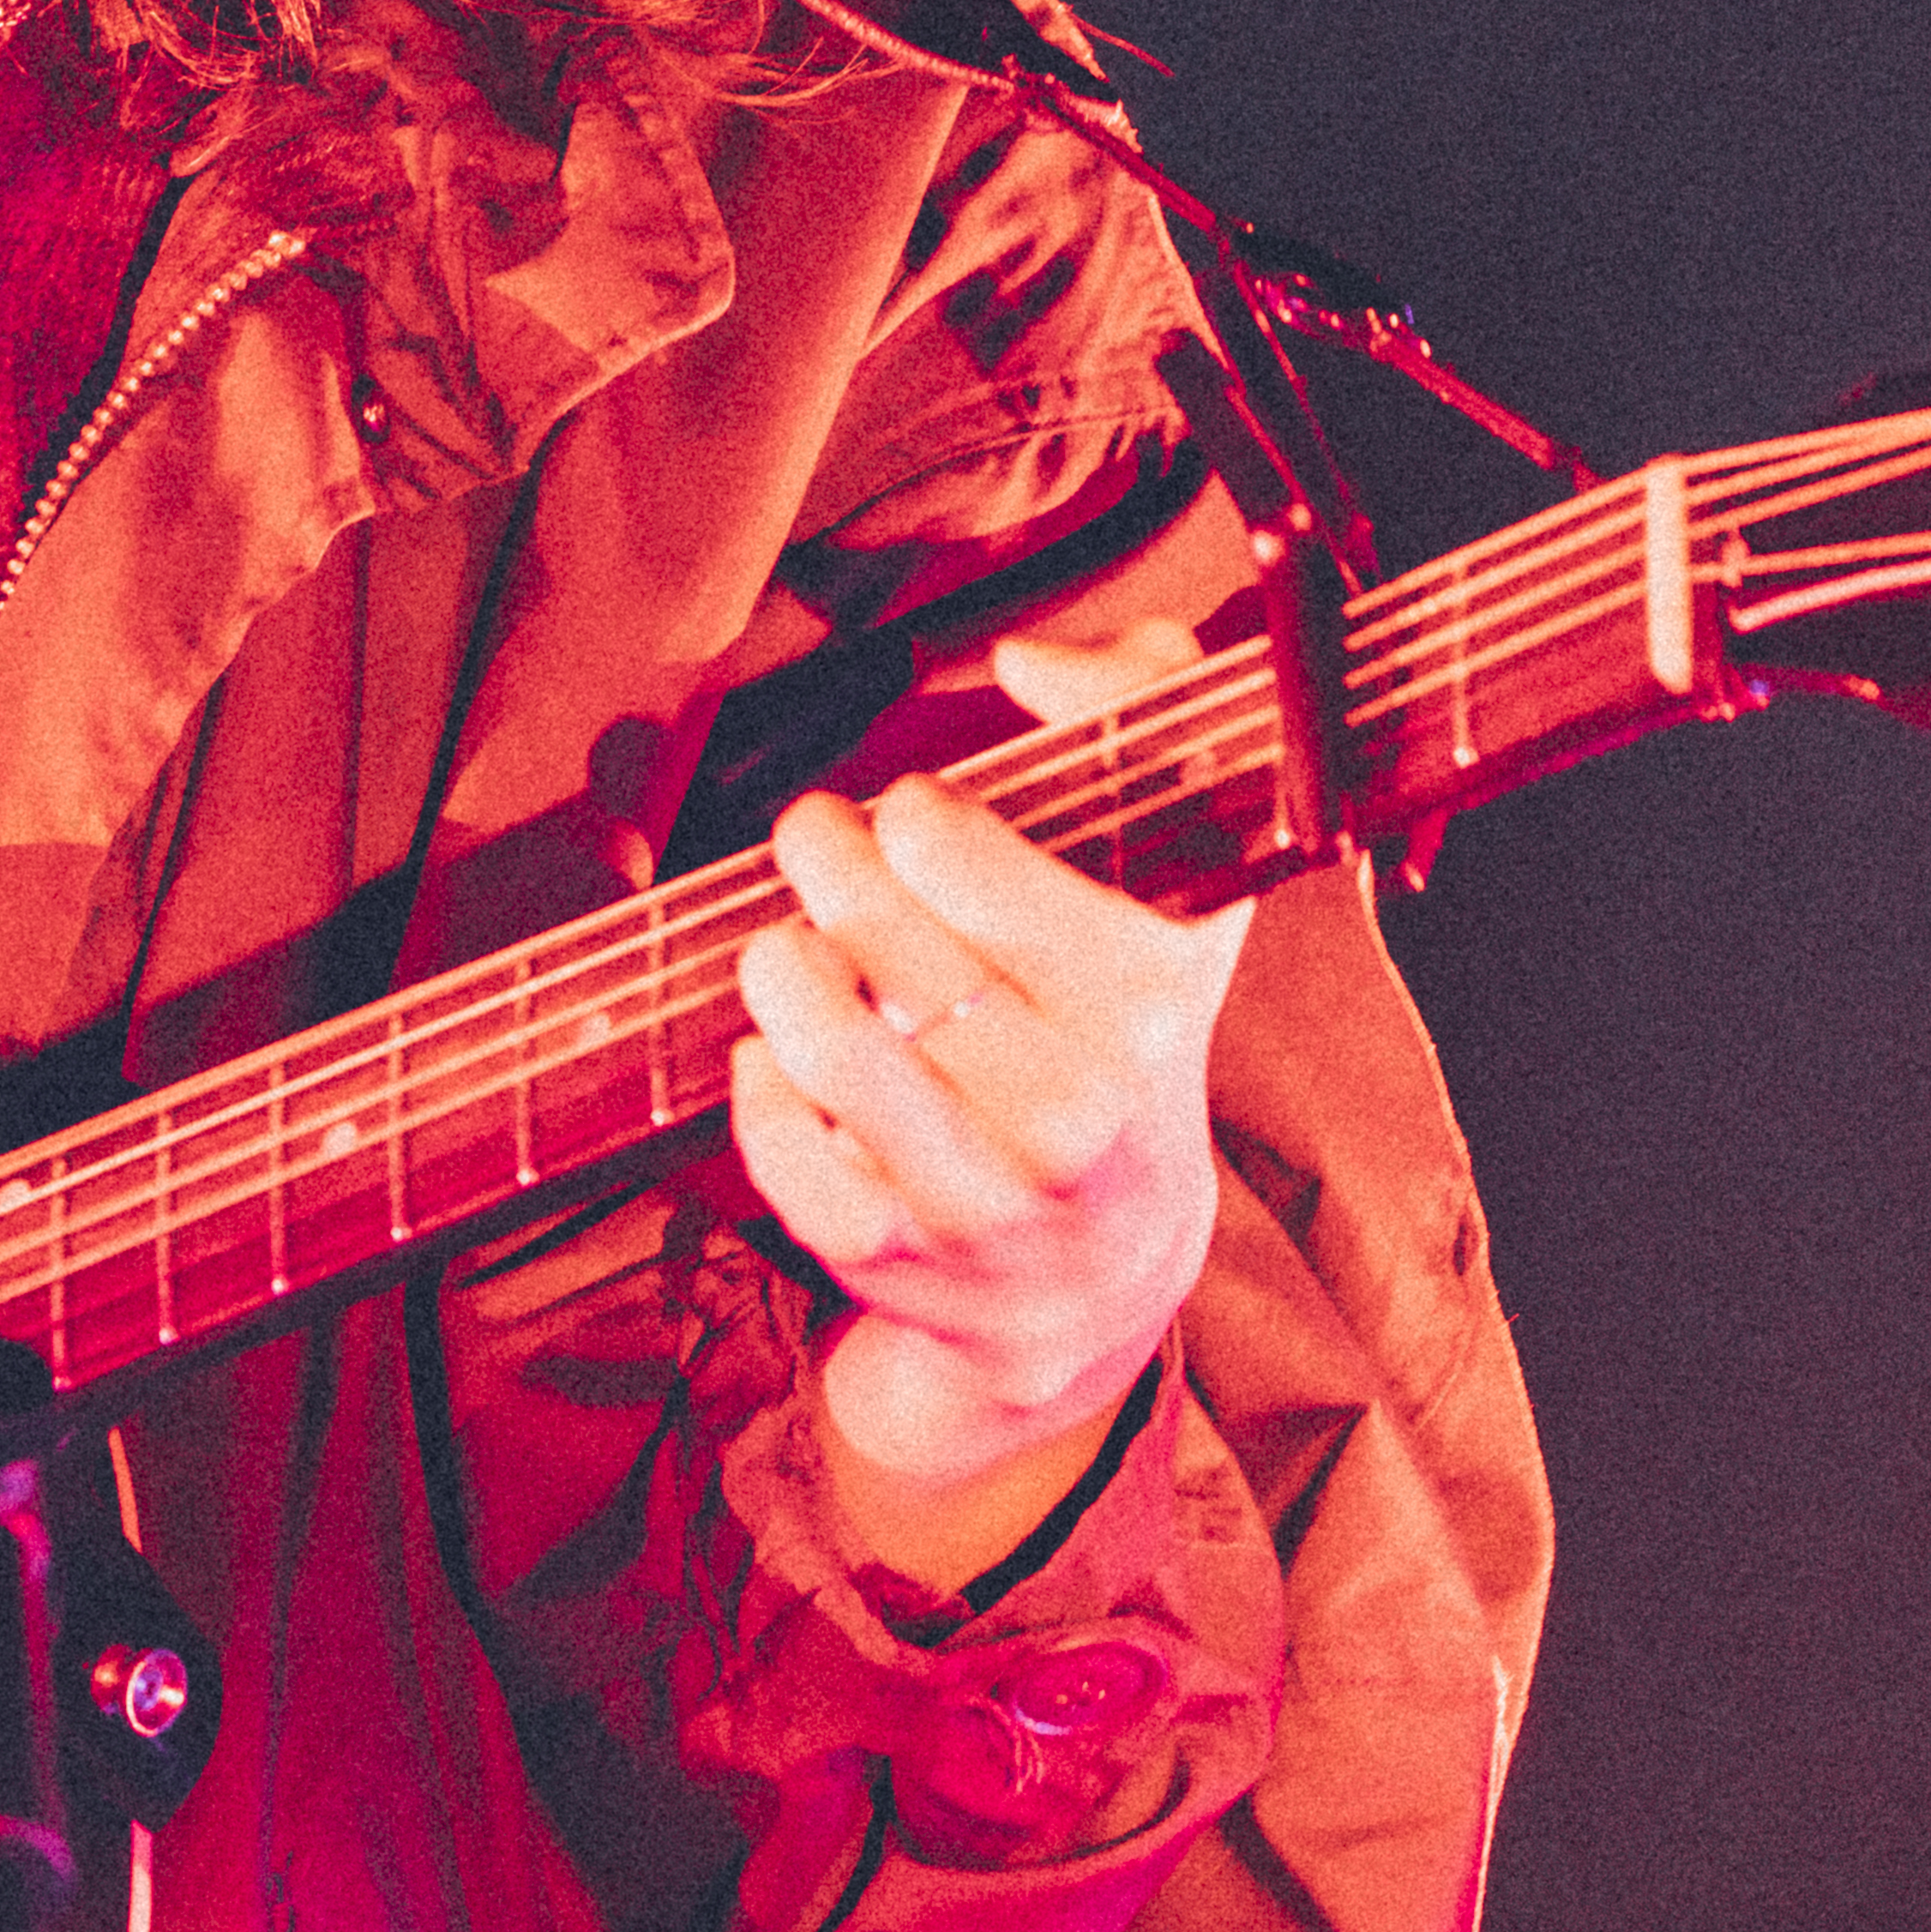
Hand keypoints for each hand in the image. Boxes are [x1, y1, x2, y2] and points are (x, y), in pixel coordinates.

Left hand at [731, 769, 1247, 1587]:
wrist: (1105, 1275)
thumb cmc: (1121, 1041)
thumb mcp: (1171, 883)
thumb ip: (1131, 716)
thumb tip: (1023, 656)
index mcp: (1148, 1001)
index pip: (955, 849)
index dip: (914, 813)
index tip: (918, 818)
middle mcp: (1074, 1107)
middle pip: (868, 925)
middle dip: (824, 856)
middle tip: (822, 843)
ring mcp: (980, 1194)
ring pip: (811, 1027)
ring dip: (779, 963)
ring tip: (796, 948)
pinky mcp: (894, 1254)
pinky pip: (772, 1136)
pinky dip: (759, 1083)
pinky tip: (788, 1061)